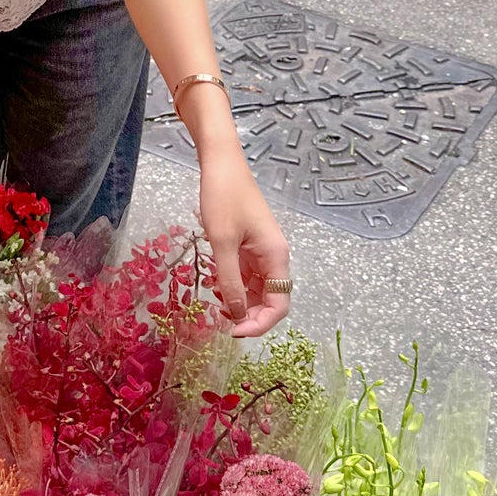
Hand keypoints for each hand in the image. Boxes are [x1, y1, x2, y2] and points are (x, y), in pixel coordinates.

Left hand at [199, 146, 291, 336]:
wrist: (220, 163)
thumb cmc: (223, 198)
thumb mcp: (222, 243)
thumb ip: (230, 281)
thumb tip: (237, 315)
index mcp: (276, 256)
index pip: (280, 305)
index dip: (260, 324)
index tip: (233, 331)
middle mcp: (274, 256)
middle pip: (271, 300)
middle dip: (250, 316)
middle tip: (222, 323)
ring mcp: (262, 251)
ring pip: (259, 290)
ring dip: (241, 303)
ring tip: (217, 308)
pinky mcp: (249, 246)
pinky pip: (247, 276)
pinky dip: (234, 287)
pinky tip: (216, 289)